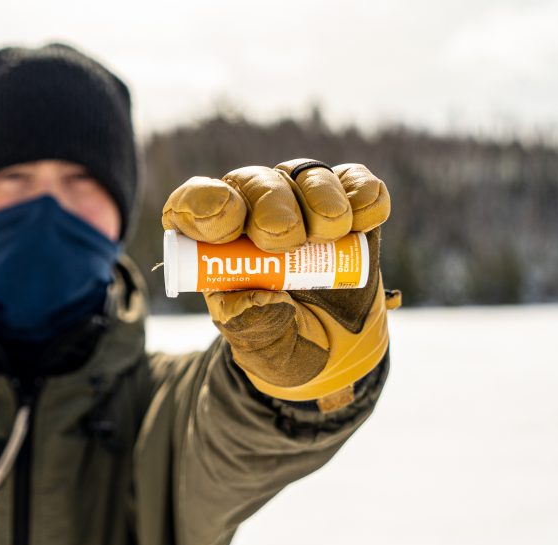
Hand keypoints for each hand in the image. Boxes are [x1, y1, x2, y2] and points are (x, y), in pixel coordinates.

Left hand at [162, 159, 397, 411]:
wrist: (337, 355)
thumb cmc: (282, 343)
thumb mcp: (260, 346)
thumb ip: (250, 324)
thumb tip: (255, 297)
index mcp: (214, 243)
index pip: (194, 204)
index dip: (205, 206)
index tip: (229, 228)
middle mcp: (253, 211)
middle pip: (253, 183)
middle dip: (271, 205)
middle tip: (287, 241)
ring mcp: (301, 202)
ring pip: (302, 176)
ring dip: (319, 199)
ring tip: (329, 236)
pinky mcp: (349, 204)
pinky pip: (354, 182)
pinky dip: (362, 196)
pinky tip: (364, 222)